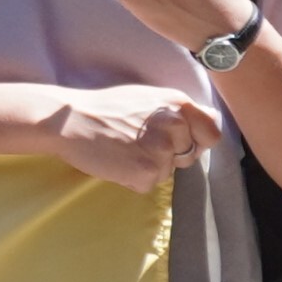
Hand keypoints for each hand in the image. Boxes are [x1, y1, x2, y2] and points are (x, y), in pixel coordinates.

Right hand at [41, 83, 221, 191]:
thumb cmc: (107, 108)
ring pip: (167, 171)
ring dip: (148, 167)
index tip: (182, 141)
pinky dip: (133, 178)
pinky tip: (116, 161)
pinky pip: (148, 184)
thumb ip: (179, 110)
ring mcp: (162, 151)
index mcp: (178, 104)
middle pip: (189, 155)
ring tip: (123, 149)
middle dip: (169, 154)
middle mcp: (175, 126)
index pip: (212, 132)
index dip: (198, 140)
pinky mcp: (147, 172)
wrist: (69, 121)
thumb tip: (211, 123)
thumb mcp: (149, 97)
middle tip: (138, 142)